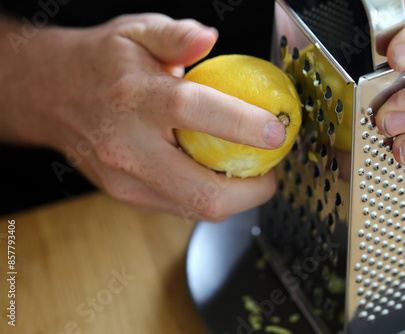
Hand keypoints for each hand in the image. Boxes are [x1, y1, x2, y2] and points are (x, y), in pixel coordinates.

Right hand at [0, 14, 285, 220]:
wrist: (52, 96)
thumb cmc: (99, 64)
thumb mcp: (137, 32)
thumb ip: (176, 36)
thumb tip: (209, 38)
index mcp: (136, 99)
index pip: (195, 113)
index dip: (243, 125)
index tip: (276, 131)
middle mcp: (129, 148)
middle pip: (202, 192)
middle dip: (252, 190)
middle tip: (271, 171)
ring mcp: (126, 180)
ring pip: (196, 209)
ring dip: (235, 198)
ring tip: (248, 172)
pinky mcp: (129, 196)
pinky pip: (181, 208)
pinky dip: (209, 197)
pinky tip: (216, 175)